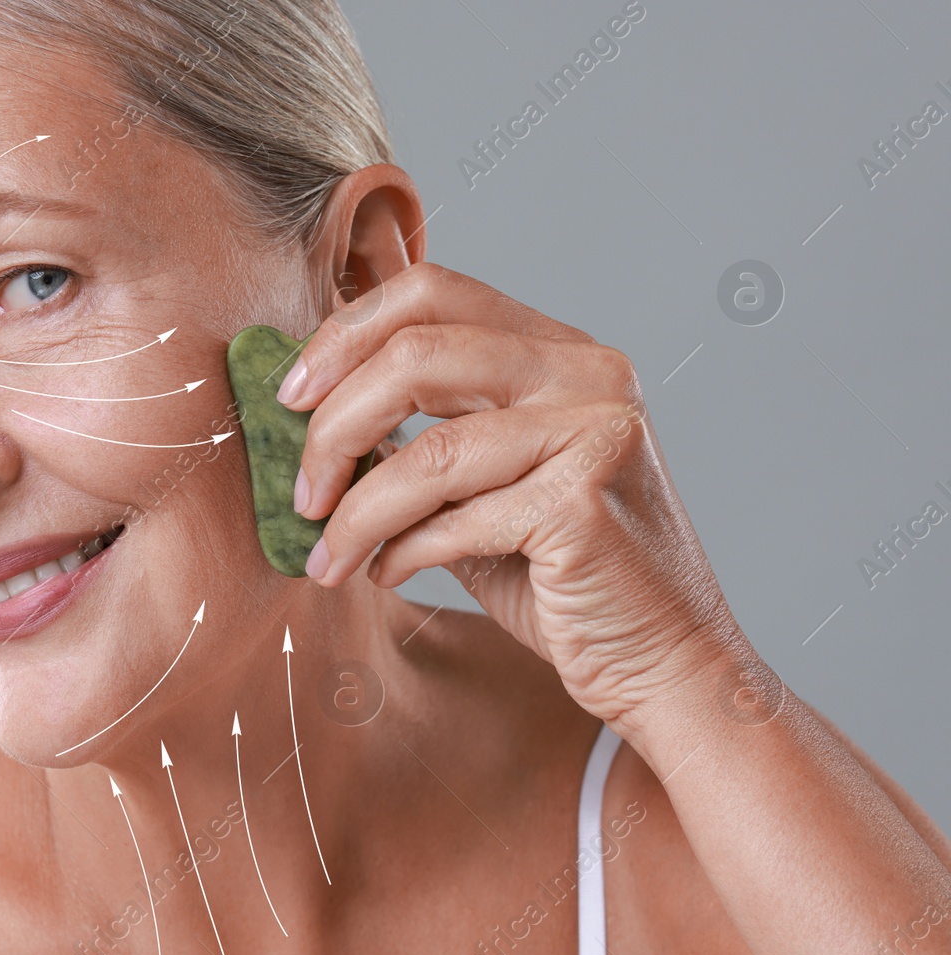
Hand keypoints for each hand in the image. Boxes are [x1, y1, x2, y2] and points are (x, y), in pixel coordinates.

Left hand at [280, 260, 744, 725]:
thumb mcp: (483, 487)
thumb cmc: (561, 578)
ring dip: (355, 514)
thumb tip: (309, 415)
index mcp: (562, 352)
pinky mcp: (583, 505)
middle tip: (300, 492)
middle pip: (416, 352)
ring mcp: (593, 434)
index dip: (343, 334)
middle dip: (333, 425)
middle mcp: (587, 375)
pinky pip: (453, 520)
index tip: (291, 396)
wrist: (663, 663)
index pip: (432, 291)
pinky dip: (401, 553)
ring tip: (327, 559)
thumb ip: (421, 438)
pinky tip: (387, 575)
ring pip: (427, 452)